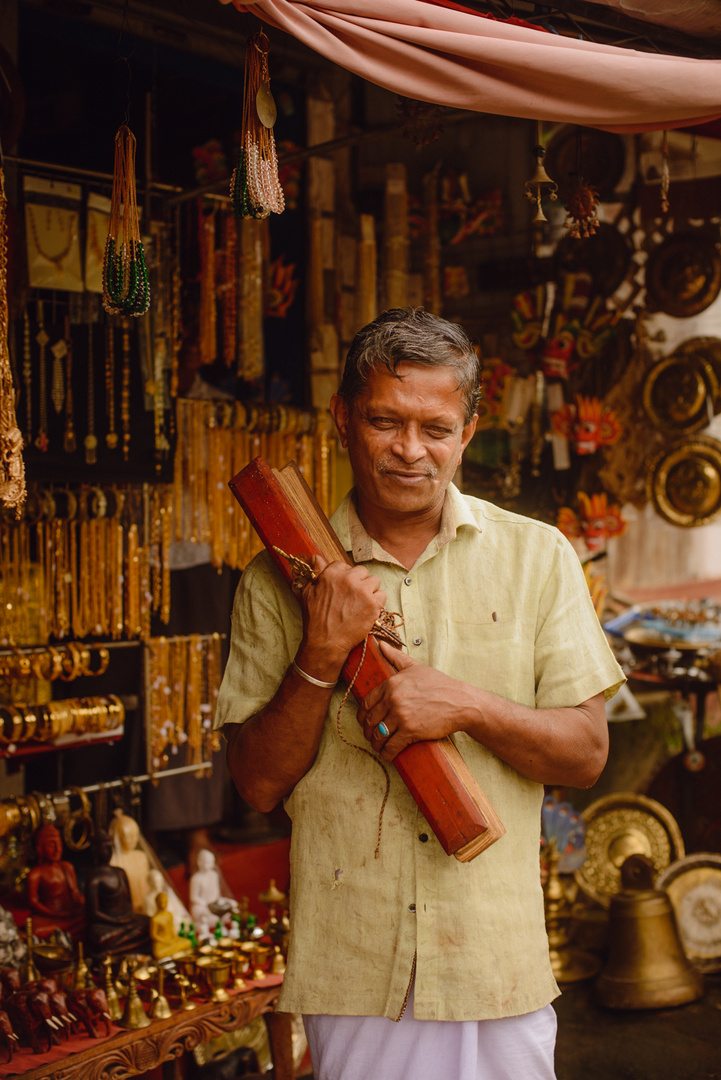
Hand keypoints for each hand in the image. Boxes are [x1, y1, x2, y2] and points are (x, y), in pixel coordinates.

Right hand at [298, 555, 385, 673]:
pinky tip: (368, 610)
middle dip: (359, 582)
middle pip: (362, 571)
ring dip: (370, 590)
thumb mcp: (309, 592)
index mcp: (332, 573)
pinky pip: (382, 595)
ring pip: (374, 581)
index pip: (344, 565)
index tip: (343, 588)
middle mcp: (348, 579)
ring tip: (361, 603)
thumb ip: (316, 573)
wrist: (326, 642)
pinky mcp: (373, 604)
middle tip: (353, 597)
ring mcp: (362, 591)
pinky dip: (377, 603)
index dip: (345, 577)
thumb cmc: (315, 619)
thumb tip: (316, 557)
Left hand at [357, 640, 469, 760]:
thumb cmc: (439, 684)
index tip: (365, 722)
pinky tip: (388, 755)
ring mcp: (401, 715)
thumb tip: (381, 644)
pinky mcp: (410, 731)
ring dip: (376, 743)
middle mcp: (393, 699)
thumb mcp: (415, 667)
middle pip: (370, 720)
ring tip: (379, 746)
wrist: (460, 702)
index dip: (363, 715)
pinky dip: (387, 753)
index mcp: (391, 684)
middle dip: (368, 731)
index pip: (366, 703)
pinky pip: (391, 746)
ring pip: (378, 734)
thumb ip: (395, 657)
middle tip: (371, 736)